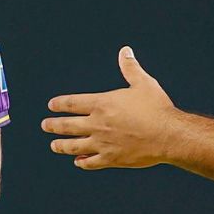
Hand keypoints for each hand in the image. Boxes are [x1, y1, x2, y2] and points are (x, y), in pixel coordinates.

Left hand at [44, 46, 179, 169]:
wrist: (168, 135)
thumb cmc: (157, 108)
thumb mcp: (143, 84)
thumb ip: (130, 68)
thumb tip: (125, 51)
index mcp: (102, 104)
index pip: (72, 103)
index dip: (60, 104)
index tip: (51, 105)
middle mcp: (98, 124)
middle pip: (67, 126)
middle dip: (53, 125)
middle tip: (45, 125)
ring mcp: (103, 143)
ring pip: (74, 146)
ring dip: (61, 146)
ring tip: (54, 145)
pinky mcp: (111, 159)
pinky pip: (91, 162)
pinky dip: (82, 162)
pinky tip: (78, 162)